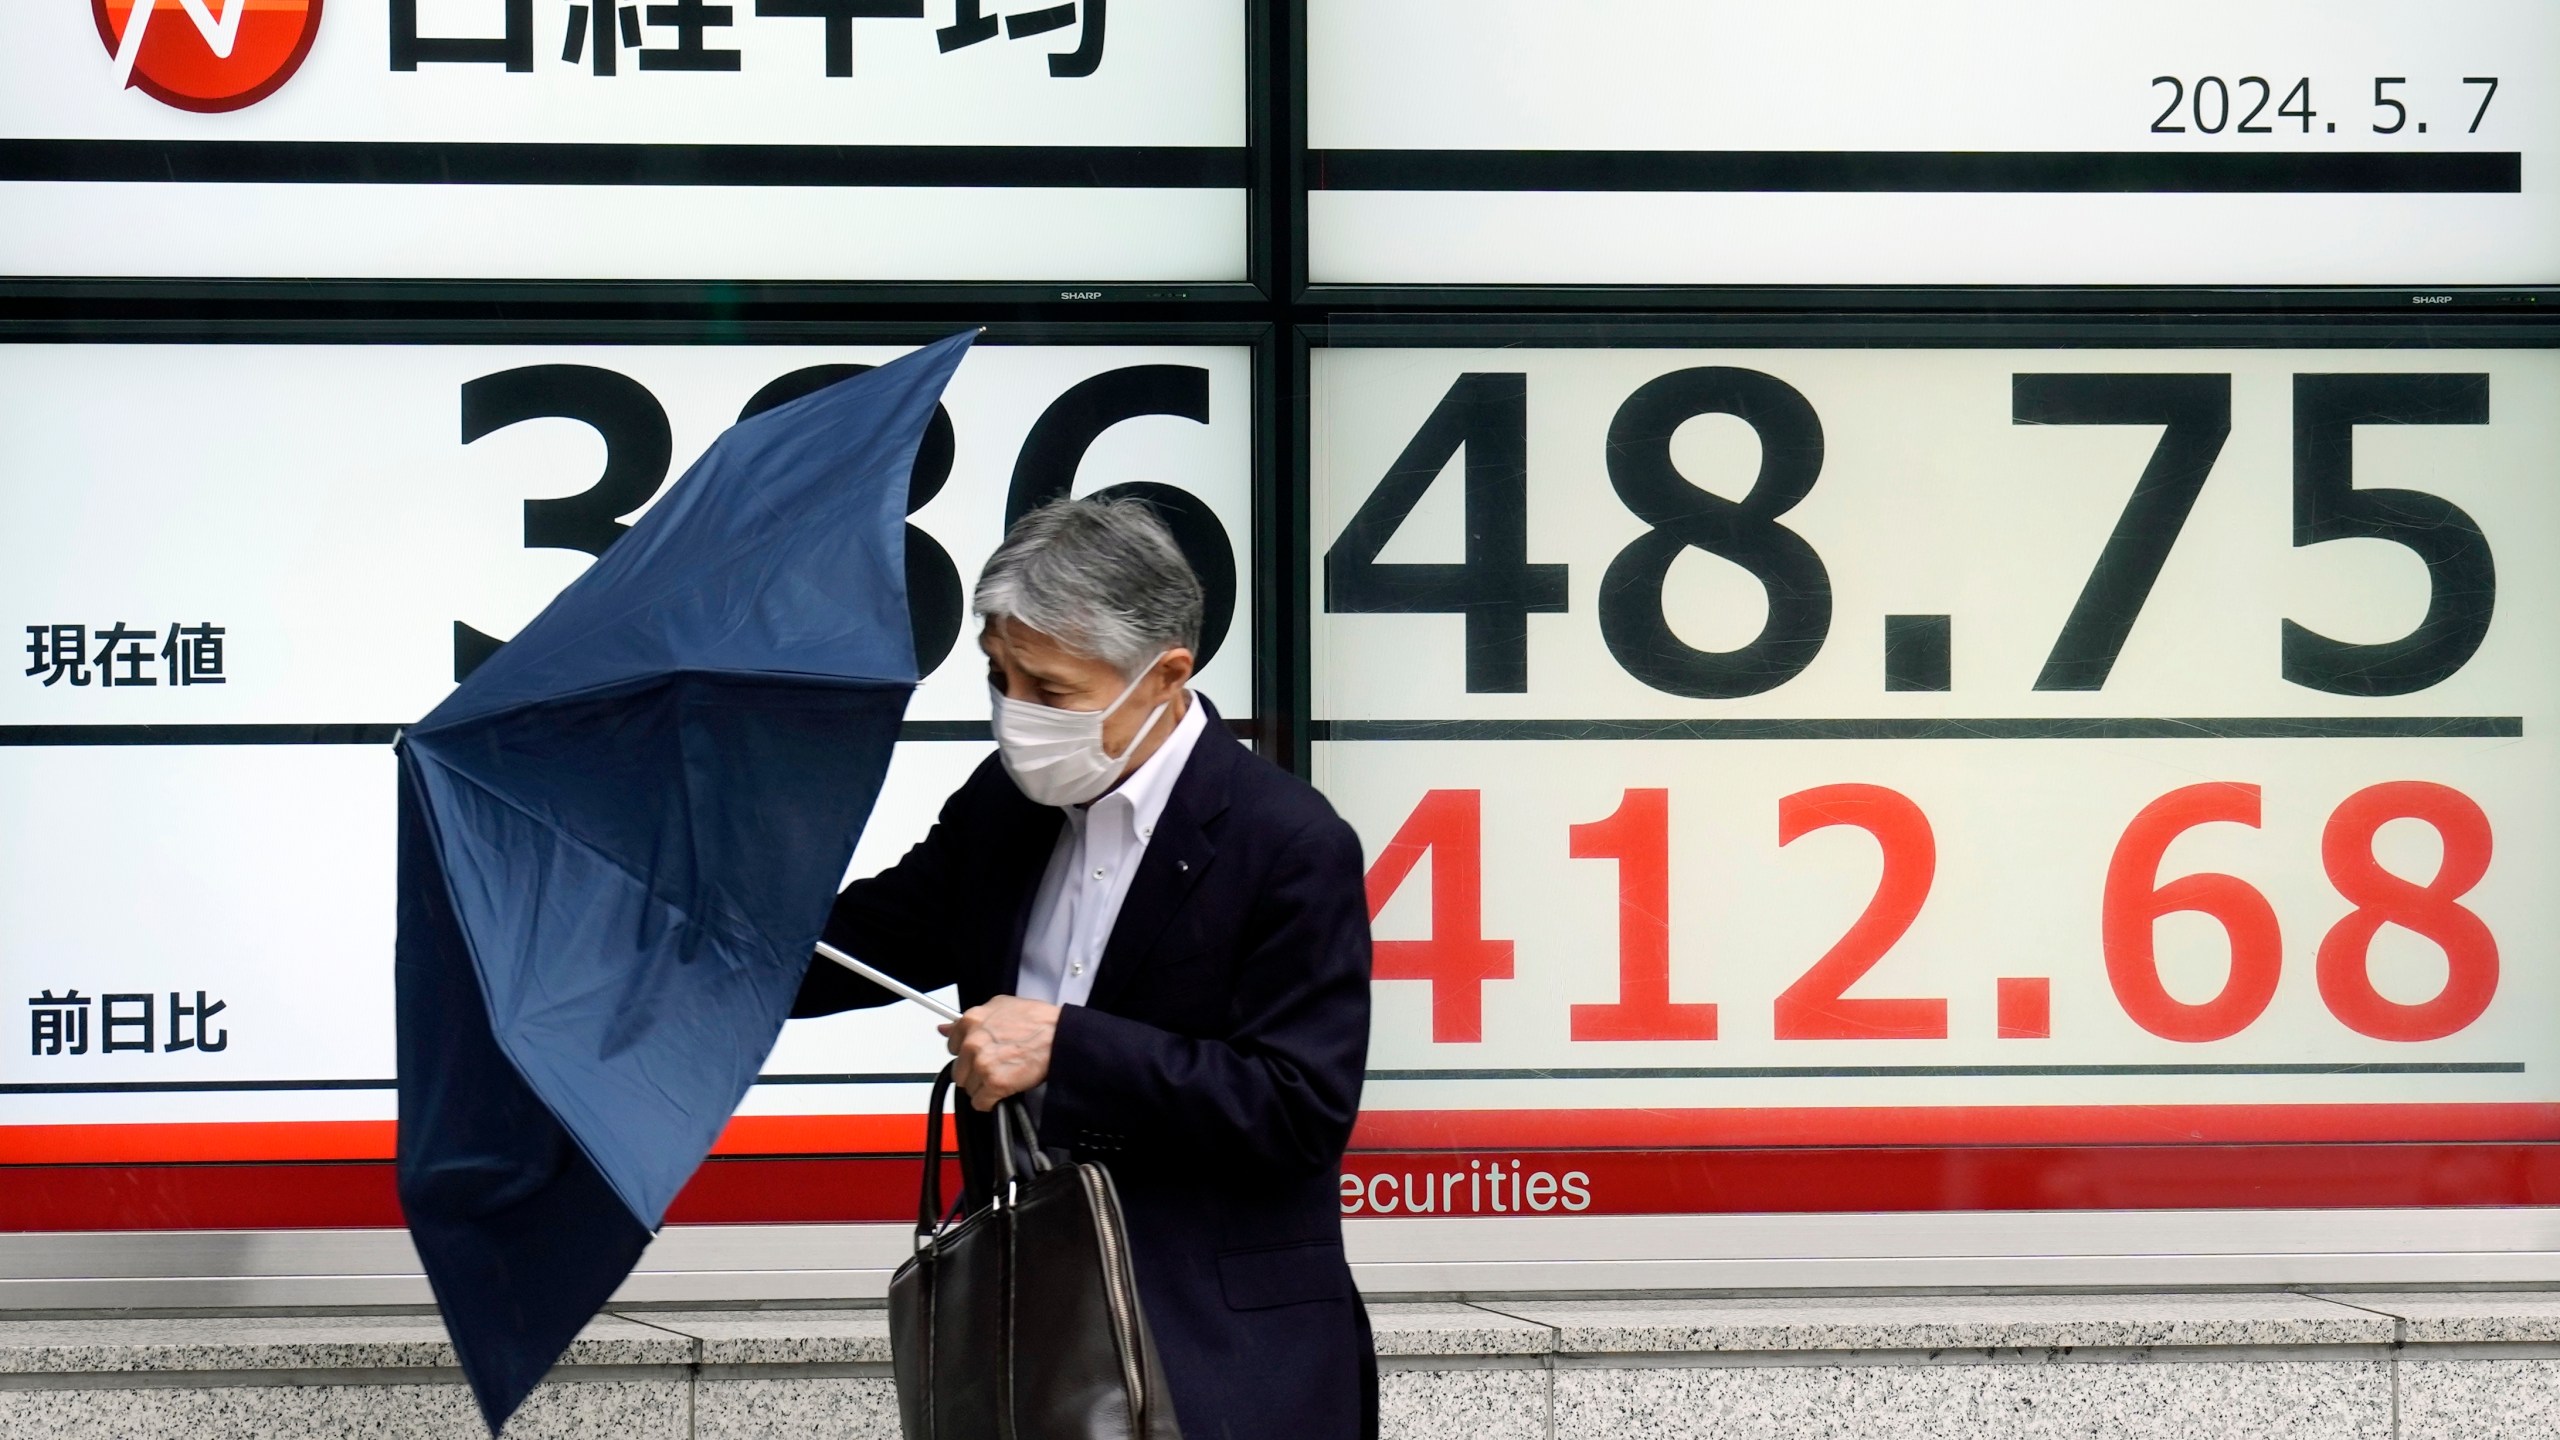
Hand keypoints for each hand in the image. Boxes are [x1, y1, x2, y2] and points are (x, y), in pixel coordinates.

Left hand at [939, 995, 1059, 1110]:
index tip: (980, 1055)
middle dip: (975, 1072)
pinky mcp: (994, 1083)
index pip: (953, 1047)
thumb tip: (945, 1028)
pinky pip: (980, 1103)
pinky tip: (1004, 1091)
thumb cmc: (1038, 1021)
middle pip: (960, 1070)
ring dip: (983, 1087)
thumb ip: (970, 1020)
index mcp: (971, 1020)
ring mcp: (982, 1064)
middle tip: (996, 1067)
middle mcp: (972, 1042)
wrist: (1060, 1037)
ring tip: (1004, 1076)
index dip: (968, 1054)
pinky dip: (990, 1102)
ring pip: (969, 1088)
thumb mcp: (1001, 1006)